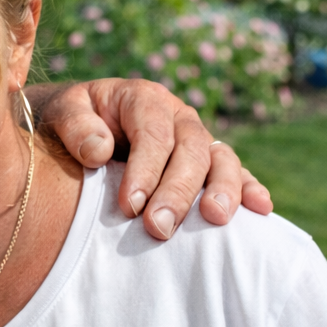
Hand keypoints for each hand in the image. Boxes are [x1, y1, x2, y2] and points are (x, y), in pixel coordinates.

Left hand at [27, 78, 272, 239]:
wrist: (84, 124)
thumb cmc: (74, 121)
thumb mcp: (64, 112)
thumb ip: (76, 126)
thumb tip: (99, 151)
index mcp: (144, 98)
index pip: (152, 134)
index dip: (145, 170)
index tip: (129, 207)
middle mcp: (177, 115)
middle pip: (190, 150)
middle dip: (177, 191)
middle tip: (159, 228)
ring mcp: (197, 138)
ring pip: (220, 158)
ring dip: (222, 189)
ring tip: (216, 219)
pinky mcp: (208, 162)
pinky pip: (236, 171)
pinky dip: (249, 188)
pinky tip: (262, 209)